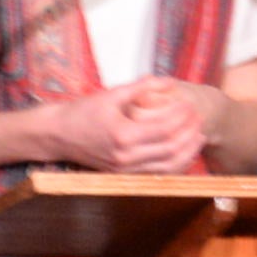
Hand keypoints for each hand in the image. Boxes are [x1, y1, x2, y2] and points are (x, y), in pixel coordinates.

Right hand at [64, 79, 211, 173]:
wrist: (56, 135)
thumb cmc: (81, 112)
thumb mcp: (110, 94)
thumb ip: (141, 87)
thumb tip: (169, 81)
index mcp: (123, 135)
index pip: (165, 128)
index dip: (182, 116)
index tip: (190, 103)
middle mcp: (126, 157)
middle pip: (172, 149)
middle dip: (190, 133)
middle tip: (199, 117)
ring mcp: (125, 170)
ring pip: (169, 167)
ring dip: (188, 151)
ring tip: (199, 135)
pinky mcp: (125, 175)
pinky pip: (158, 174)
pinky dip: (176, 164)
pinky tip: (185, 152)